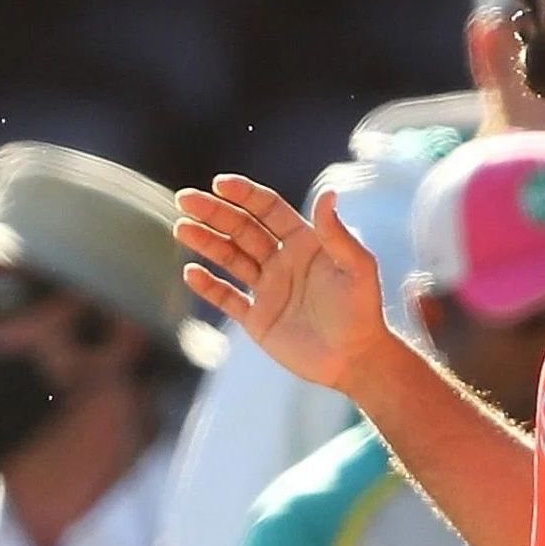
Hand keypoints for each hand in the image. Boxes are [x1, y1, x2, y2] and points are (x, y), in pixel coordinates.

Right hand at [174, 173, 397, 396]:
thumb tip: (328, 192)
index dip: (244, 195)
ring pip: (229, 258)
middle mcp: (282, 261)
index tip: (219, 184)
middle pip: (241, 229)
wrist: (355, 361)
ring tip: (181, 227)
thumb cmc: (362, 312)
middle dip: (213, 212)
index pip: (268, 210)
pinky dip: (208, 285)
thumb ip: (338, 234)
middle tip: (185, 199)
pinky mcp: (256, 318)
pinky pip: (226, 297)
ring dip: (205, 241)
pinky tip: (191, 272)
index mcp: (305, 243)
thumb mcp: (357, 268)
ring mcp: (267, 289)